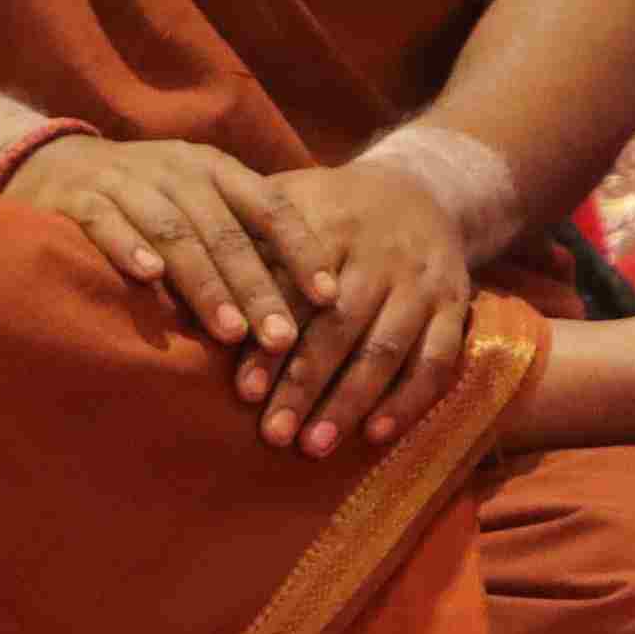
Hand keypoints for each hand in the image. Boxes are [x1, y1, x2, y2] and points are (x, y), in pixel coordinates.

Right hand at [10, 134, 324, 385]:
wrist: (56, 162)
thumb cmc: (148, 196)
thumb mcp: (200, 199)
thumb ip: (243, 235)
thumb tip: (309, 297)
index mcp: (214, 169)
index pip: (270, 206)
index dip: (301, 250)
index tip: (329, 298)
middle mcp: (176, 170)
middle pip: (225, 230)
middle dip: (257, 286)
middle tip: (283, 338)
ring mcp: (126, 182)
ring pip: (173, 231)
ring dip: (204, 282)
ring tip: (230, 331)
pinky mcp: (80, 198)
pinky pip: (107, 222)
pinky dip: (128, 247)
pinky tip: (148, 277)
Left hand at [248, 159, 475, 457]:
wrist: (422, 187)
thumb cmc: (331, 206)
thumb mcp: (289, 198)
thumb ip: (245, 235)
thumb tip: (180, 274)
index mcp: (330, 223)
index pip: (295, 289)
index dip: (271, 343)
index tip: (244, 391)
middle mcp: (379, 253)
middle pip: (340, 325)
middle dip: (305, 384)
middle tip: (272, 434)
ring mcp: (420, 282)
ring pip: (386, 347)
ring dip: (350, 402)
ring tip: (314, 446)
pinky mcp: (454, 305)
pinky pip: (436, 359)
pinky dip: (408, 400)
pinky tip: (376, 435)